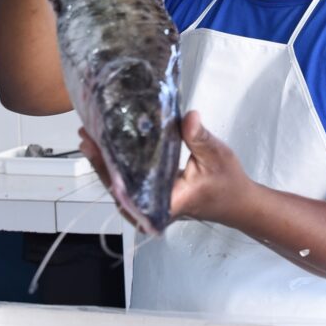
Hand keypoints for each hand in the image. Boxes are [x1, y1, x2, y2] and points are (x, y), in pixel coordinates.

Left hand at [77, 111, 257, 229]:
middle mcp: (151, 209)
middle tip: (86, 132)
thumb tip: (188, 116)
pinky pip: (129, 183)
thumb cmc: (228, 181)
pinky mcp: (153, 198)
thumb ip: (199, 137)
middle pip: (117, 187)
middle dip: (100, 160)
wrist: (239, 203)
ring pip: (120, 186)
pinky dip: (118, 166)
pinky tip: (110, 147)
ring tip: (91, 136)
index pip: (126, 187)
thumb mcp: (216, 156)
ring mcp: (151, 206)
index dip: (106, 166)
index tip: (93, 143)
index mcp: (163, 204)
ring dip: (106, 162)